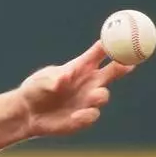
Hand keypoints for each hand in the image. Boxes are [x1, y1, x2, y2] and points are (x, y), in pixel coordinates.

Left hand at [19, 40, 134, 137]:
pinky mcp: (84, 117)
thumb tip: (66, 76)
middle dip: (122, 66)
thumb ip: (54, 78)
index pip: (99, 54)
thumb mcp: (41, 80)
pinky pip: (92, 115)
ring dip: (100, 95)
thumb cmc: (34, 90)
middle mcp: (88, 82)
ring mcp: (88, 100)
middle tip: (128, 64)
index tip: (119, 39)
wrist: (27, 114)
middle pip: (112, 72)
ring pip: (103, 95)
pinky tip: (74, 116)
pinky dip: (85, 115)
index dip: (111, 46)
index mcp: (79, 67)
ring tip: (93, 96)